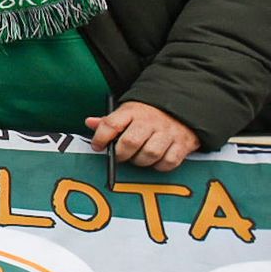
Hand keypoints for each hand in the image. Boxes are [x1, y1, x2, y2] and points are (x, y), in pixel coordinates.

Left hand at [85, 102, 199, 172]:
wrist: (181, 106)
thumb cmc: (149, 113)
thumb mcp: (127, 111)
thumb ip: (109, 121)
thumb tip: (90, 123)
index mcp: (133, 112)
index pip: (111, 124)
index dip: (100, 138)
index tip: (98, 146)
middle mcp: (150, 121)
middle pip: (130, 142)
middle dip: (121, 154)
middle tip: (120, 155)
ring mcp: (168, 133)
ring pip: (149, 154)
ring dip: (140, 161)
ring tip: (138, 157)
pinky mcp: (182, 144)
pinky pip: (168, 162)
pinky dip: (159, 165)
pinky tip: (155, 160)